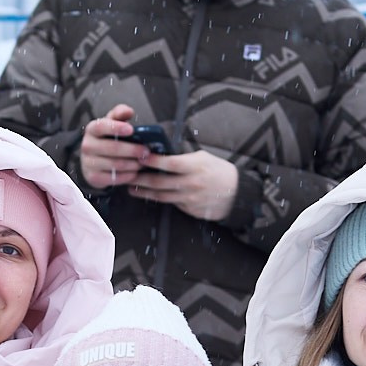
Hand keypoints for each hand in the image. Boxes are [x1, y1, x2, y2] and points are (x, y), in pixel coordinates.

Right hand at [78, 106, 146, 189]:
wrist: (93, 160)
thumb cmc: (107, 139)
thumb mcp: (112, 123)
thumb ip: (120, 114)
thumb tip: (129, 111)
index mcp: (92, 129)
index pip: (101, 126)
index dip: (116, 128)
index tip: (131, 130)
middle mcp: (87, 145)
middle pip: (112, 148)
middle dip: (132, 150)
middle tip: (146, 151)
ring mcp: (88, 163)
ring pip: (115, 164)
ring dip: (132, 164)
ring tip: (143, 162)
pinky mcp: (93, 177)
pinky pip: (114, 178)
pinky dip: (127, 176)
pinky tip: (135, 172)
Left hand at [127, 147, 241, 223]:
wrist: (237, 194)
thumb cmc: (219, 172)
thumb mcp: (203, 158)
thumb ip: (184, 158)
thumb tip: (162, 156)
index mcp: (195, 167)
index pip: (169, 164)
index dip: (153, 161)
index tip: (140, 157)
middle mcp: (191, 184)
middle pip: (160, 183)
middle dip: (141, 180)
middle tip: (128, 176)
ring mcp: (190, 199)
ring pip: (161, 197)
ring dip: (144, 193)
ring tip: (132, 188)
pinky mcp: (190, 209)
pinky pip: (172, 204)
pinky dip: (161, 199)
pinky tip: (151, 195)